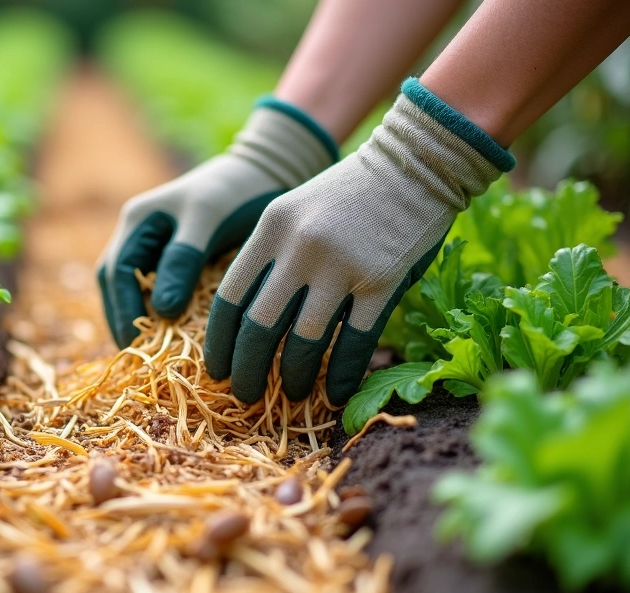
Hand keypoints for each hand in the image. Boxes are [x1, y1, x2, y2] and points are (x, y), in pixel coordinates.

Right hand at [97, 100, 337, 347]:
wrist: (266, 171)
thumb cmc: (236, 190)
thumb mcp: (207, 218)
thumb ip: (182, 260)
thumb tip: (161, 311)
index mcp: (138, 221)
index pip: (116, 275)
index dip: (122, 312)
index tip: (137, 345)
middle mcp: (140, 235)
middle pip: (117, 286)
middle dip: (125, 321)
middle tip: (140, 356)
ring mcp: (156, 247)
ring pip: (135, 291)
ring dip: (140, 320)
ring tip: (154, 352)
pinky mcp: (179, 260)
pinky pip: (159, 291)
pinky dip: (162, 314)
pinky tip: (177, 335)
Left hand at [204, 79, 513, 405]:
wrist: (414, 161)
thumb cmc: (348, 193)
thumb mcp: (294, 210)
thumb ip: (270, 256)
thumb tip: (246, 319)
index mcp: (269, 229)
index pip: (229, 298)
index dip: (219, 341)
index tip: (215, 368)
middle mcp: (299, 248)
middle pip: (259, 327)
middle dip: (248, 369)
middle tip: (245, 394)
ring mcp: (341, 265)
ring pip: (304, 341)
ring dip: (295, 376)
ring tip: (293, 395)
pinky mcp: (382, 280)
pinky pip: (354, 341)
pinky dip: (343, 373)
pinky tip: (337, 391)